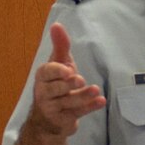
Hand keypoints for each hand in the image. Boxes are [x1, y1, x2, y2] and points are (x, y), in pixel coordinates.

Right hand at [26, 23, 106, 138]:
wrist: (50, 117)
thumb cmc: (56, 85)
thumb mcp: (59, 64)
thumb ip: (60, 46)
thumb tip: (57, 24)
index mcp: (43, 77)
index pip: (46, 73)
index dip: (56, 71)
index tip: (68, 69)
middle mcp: (45, 93)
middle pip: (55, 89)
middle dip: (67, 84)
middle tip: (79, 80)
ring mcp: (54, 108)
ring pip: (68, 102)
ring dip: (82, 96)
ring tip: (95, 90)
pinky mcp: (64, 119)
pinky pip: (77, 113)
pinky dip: (89, 107)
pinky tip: (100, 101)